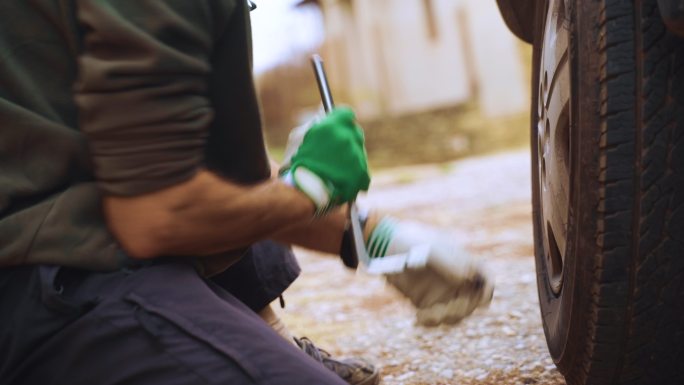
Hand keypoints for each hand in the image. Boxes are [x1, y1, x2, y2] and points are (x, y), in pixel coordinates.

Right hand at [280, 107, 369, 214]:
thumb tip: (323, 107)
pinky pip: (362, 169)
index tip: (336, 127)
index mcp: (333, 126)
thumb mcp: (298, 137)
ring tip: (332, 170)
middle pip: (354, 133)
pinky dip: (353, 173)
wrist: (301, 194)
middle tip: (332, 152)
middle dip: (345, 139)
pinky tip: (340, 179)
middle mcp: (349, 138)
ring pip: (358, 151)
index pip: (346, 114)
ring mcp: (358, 156)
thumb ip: (315, 120)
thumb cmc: (295, 164)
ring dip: (349, 157)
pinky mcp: (363, 174)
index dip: (340, 120)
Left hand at [367, 217, 493, 325]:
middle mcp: (455, 280)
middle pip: (472, 302)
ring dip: (445, 317)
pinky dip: (430, 321)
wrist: (384, 246)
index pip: (485, 278)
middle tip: (444, 310)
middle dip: (462, 309)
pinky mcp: (425, 302)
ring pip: (454, 314)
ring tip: (426, 315)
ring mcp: (441, 292)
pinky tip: (418, 318)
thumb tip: (469, 278)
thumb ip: (451, 263)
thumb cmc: (410, 241)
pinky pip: (434, 318)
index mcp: (462, 263)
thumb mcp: (431, 249)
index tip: (481, 300)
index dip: (487, 289)